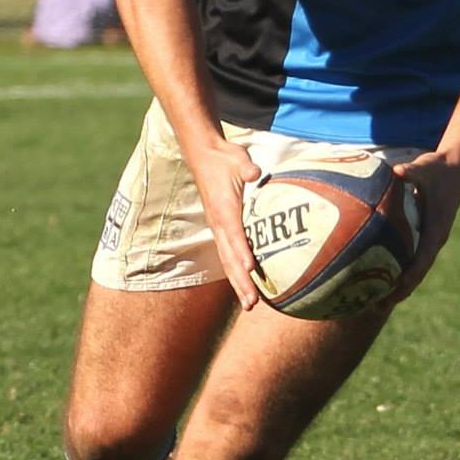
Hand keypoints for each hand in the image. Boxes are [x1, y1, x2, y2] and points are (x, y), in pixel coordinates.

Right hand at [182, 133, 263, 309]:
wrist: (204, 156)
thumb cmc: (224, 159)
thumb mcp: (237, 159)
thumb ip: (246, 168)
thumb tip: (254, 172)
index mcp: (224, 209)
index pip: (235, 235)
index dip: (242, 252)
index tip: (252, 269)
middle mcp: (219, 224)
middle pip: (230, 258)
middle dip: (241, 281)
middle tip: (252, 302)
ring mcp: (218, 228)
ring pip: (228, 261)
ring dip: (239, 283)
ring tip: (250, 304)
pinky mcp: (221, 228)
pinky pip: (228, 254)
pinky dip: (236, 272)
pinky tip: (246, 285)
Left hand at [379, 153, 459, 306]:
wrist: (454, 169)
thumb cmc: (438, 168)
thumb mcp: (426, 167)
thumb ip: (412, 171)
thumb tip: (397, 170)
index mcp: (436, 229)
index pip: (423, 259)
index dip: (410, 276)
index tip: (395, 290)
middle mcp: (433, 240)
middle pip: (416, 274)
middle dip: (398, 293)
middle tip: (376, 309)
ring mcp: (428, 241)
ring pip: (413, 271)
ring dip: (396, 289)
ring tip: (372, 305)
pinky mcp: (423, 238)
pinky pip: (409, 260)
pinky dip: (395, 273)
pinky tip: (375, 280)